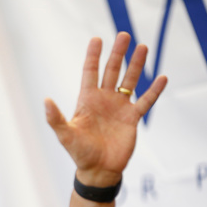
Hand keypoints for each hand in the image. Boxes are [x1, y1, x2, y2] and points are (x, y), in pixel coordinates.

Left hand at [45, 32, 167, 186]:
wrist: (98, 170)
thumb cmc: (79, 153)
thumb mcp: (65, 134)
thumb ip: (55, 118)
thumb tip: (45, 100)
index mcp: (87, 100)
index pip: (90, 73)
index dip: (93, 56)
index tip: (96, 39)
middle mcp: (103, 100)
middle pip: (111, 71)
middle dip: (117, 54)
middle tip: (123, 36)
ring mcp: (119, 108)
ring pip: (129, 81)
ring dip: (136, 65)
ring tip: (142, 47)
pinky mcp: (132, 119)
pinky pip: (145, 101)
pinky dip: (154, 90)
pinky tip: (162, 78)